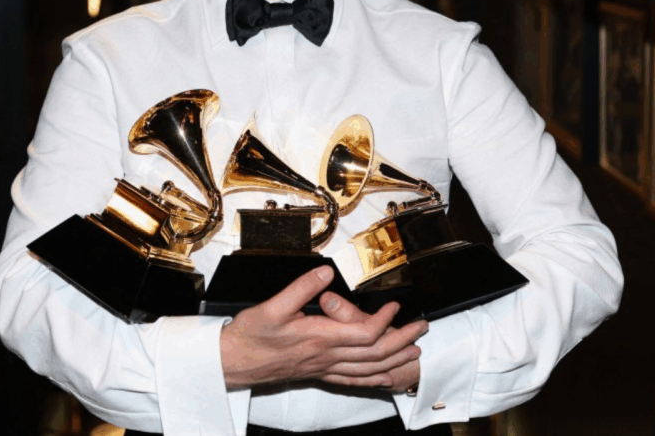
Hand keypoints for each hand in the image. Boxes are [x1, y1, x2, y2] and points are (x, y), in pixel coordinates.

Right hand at [219, 266, 426, 388]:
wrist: (234, 363)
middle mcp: (326, 356)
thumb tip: (325, 273)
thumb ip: (302, 288)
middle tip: (420, 327)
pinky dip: (373, 379)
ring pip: (368, 370)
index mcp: (319, 338)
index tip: (395, 306)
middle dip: (401, 340)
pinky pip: (353, 381)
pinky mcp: (318, 374)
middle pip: (375, 353)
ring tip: (414, 351)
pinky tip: (385, 378)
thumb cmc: (250, 336)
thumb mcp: (273, 306)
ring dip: (394, 360)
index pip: (364, 333)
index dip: (385, 321)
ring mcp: (323, 368)